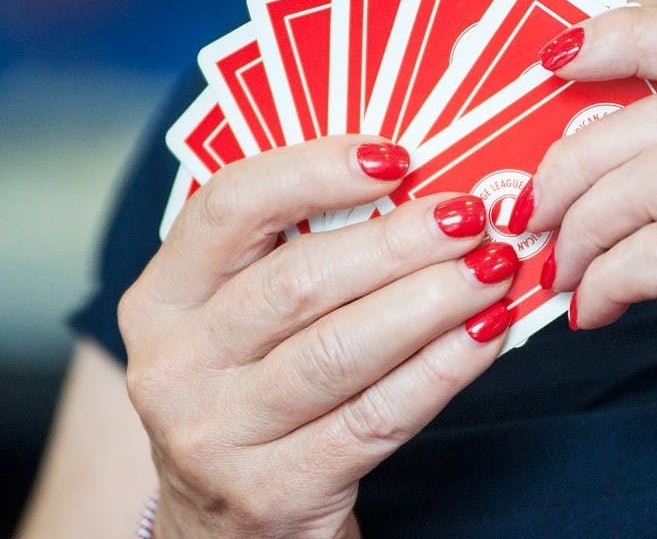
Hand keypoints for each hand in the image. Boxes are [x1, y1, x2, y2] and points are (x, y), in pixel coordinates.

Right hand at [119, 136, 516, 537]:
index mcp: (163, 300)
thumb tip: (413, 191)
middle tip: (473, 215)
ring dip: (434, 299)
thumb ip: (296, 256)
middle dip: (401, 240)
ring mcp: (218, 436)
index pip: (230, 207)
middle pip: (300, 280)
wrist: (225, 528)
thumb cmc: (251, 395)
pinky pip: (378, 416)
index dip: (315, 169)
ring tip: (493, 268)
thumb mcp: (241, 323)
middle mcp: (176, 366)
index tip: (397, 156)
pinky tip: (486, 334)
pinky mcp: (275, 492)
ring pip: (343, 349)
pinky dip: (442, 367)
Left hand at [522, 6, 656, 536]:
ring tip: (562, 268)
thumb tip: (590, 137)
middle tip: (533, 206)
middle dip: (575, 158)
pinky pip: (653, 254)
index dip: (627, 38)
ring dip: (581, 227)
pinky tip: (595, 309)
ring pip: (650, 180)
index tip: (557, 58)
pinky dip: (603, 280)